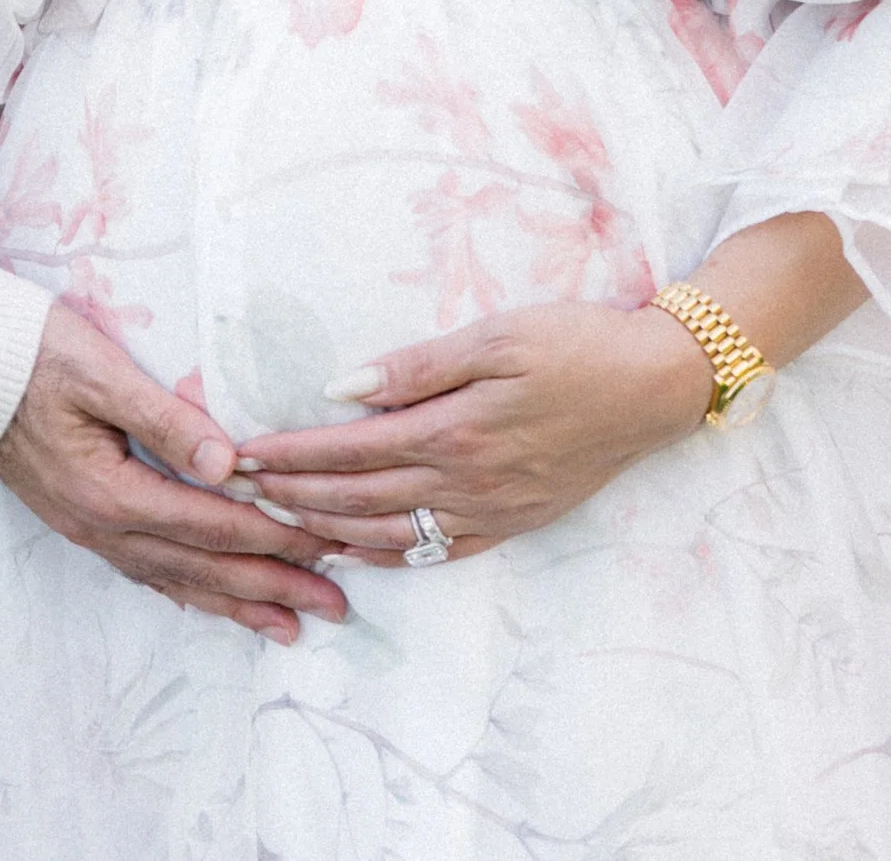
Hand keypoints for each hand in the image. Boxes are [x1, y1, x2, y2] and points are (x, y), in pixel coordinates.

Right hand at [0, 302, 351, 645]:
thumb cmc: (32, 353)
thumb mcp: (99, 370)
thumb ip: (164, 417)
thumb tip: (227, 462)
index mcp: (112, 490)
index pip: (213, 523)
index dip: (274, 536)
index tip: (327, 543)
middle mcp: (103, 526)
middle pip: (204, 567)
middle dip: (274, 585)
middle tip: (335, 605)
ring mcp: (90, 532)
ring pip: (179, 581)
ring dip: (239, 603)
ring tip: (292, 624)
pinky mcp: (83, 523)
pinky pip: (150, 572)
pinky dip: (192, 593)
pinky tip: (214, 603)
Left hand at [232, 300, 714, 559]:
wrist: (653, 388)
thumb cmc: (574, 344)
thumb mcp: (495, 335)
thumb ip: (416, 366)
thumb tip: (342, 388)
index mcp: (455, 430)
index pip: (350, 450)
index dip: (291, 455)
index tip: (242, 454)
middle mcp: (466, 483)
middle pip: (359, 499)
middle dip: (292, 497)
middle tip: (238, 494)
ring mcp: (490, 512)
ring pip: (391, 534)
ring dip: (328, 530)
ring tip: (279, 523)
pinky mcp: (511, 524)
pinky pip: (436, 553)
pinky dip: (387, 555)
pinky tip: (356, 550)